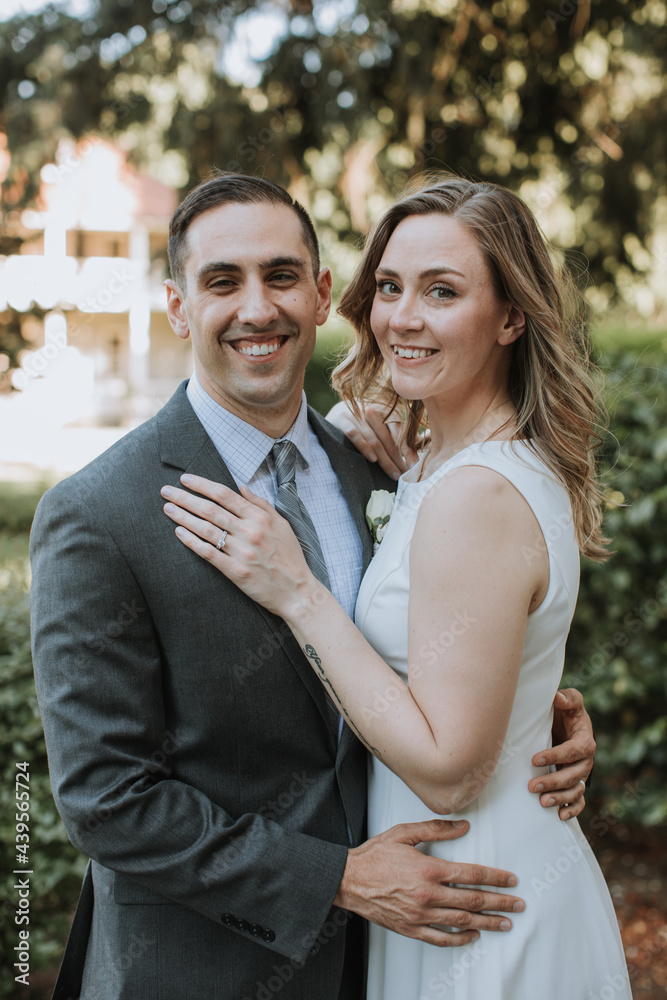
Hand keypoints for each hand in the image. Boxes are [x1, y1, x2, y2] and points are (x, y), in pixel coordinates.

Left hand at [161, 475, 318, 618]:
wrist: (297, 590)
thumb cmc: (290, 557)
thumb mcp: (282, 524)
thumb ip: (261, 504)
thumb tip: (242, 487)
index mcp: (260, 518)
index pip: (225, 495)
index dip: (202, 485)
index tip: (185, 479)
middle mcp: (250, 532)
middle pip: (211, 509)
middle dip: (185, 497)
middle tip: (166, 490)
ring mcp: (241, 552)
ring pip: (206, 529)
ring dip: (184, 516)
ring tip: (168, 508)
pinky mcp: (235, 571)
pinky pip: (208, 552)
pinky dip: (191, 541)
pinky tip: (178, 532)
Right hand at [326, 401, 418, 479]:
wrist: (337, 413)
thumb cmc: (365, 424)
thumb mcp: (383, 426)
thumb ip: (400, 436)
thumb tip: (419, 454)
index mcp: (386, 411)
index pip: (401, 432)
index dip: (409, 450)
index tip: (414, 466)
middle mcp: (373, 410)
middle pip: (389, 439)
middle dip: (398, 459)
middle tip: (404, 476)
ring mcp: (357, 414)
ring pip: (374, 440)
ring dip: (385, 459)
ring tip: (393, 474)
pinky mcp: (342, 419)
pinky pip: (355, 434)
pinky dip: (364, 447)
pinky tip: (372, 459)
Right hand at [334, 819, 523, 946]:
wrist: (348, 880)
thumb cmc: (374, 856)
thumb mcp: (404, 833)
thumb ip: (436, 829)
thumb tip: (463, 826)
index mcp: (428, 870)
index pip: (471, 875)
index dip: (495, 878)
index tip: (510, 880)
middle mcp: (428, 895)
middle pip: (473, 901)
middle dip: (500, 903)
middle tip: (517, 904)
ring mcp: (420, 915)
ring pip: (462, 921)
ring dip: (487, 922)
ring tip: (505, 923)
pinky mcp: (411, 928)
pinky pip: (441, 938)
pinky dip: (460, 938)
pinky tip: (472, 935)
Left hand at [528, 688, 595, 820]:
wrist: (568, 725)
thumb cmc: (566, 712)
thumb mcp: (570, 701)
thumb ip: (568, 698)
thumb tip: (558, 697)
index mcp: (585, 740)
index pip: (572, 751)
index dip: (555, 756)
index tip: (535, 759)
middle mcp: (586, 761)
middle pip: (573, 775)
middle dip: (553, 782)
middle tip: (532, 786)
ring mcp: (582, 774)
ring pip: (575, 791)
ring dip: (560, 799)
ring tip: (542, 803)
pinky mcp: (577, 784)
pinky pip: (579, 801)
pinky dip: (572, 810)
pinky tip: (560, 816)